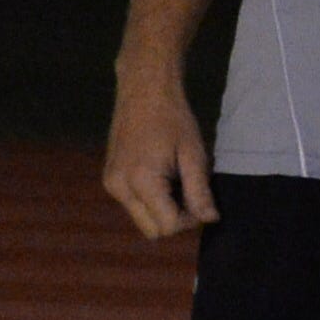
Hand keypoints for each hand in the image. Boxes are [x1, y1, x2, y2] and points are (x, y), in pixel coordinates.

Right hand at [104, 66, 215, 238]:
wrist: (143, 89)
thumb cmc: (173, 118)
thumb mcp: (193, 154)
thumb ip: (200, 191)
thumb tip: (209, 220)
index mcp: (141, 181)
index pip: (167, 226)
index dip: (189, 220)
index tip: (200, 199)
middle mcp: (119, 187)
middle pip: (152, 230)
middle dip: (175, 220)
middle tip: (189, 192)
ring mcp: (111, 184)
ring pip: (142, 220)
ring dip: (162, 211)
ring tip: (176, 181)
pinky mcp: (109, 179)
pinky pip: (134, 205)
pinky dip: (151, 201)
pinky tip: (162, 177)